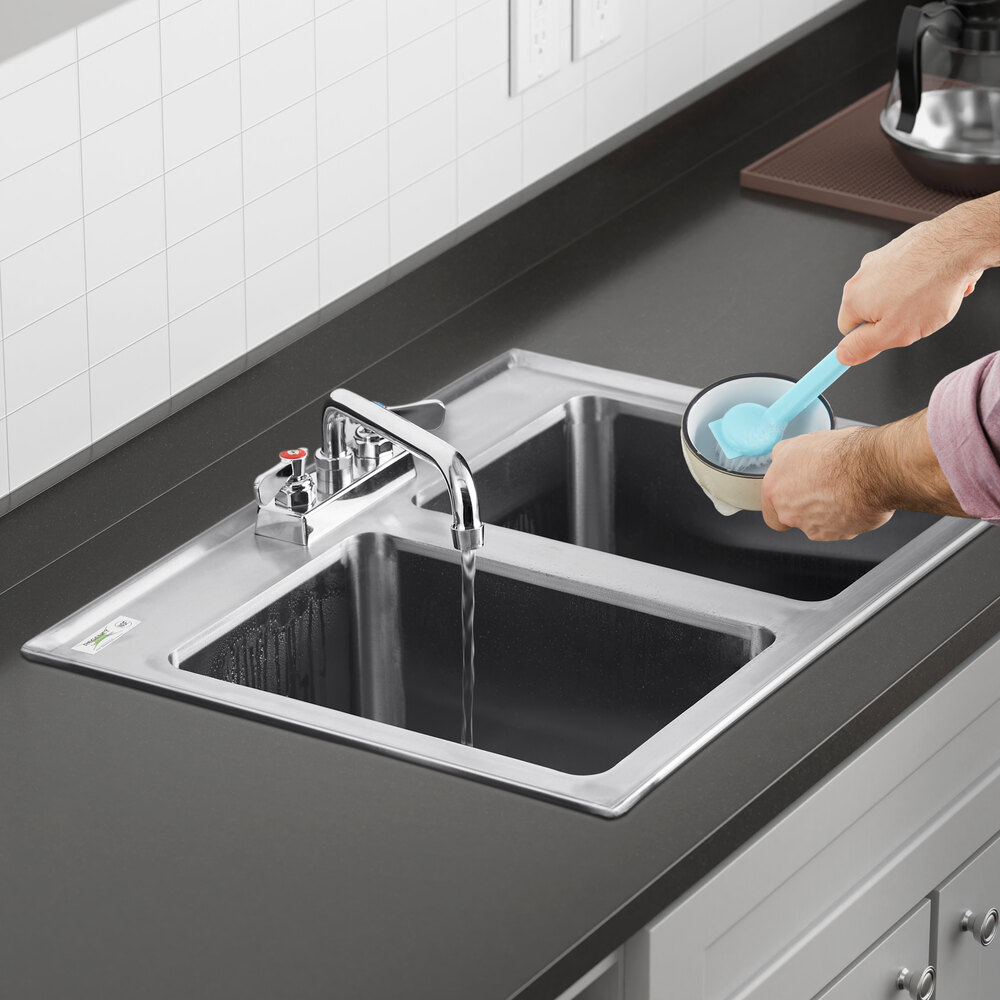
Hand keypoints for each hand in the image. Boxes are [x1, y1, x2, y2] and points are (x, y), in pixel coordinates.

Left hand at [761, 427, 892, 540]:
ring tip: (842, 488)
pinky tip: (854, 497)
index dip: (782, 502)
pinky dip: (847, 515)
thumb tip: (781, 458)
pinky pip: (841, 527)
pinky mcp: (840, 534)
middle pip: (794, 517)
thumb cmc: (840, 453)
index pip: (770, 509)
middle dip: (806, 505)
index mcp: (775, 491)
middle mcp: (791, 514)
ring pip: (818, 522)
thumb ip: (783, 457)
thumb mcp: (800, 443)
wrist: (873, 467)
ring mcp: (815, 527)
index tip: (792, 496)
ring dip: (827, 509)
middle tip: (822, 486)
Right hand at [835, 194, 999, 365]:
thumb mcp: (894, 333)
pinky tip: (938, 281)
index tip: (885, 341)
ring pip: (892, 291)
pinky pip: (908, 273)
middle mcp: (862, 275)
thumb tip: (843, 355)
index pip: (848, 331)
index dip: (869, 339)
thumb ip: (863, 347)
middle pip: (872, 309)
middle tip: (916, 319)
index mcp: (854, 298)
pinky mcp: (901, 247)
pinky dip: (922, 280)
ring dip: (911, 299)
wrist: (959, 244)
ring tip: (932, 298)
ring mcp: (882, 258)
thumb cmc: (930, 285)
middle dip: (894, 317)